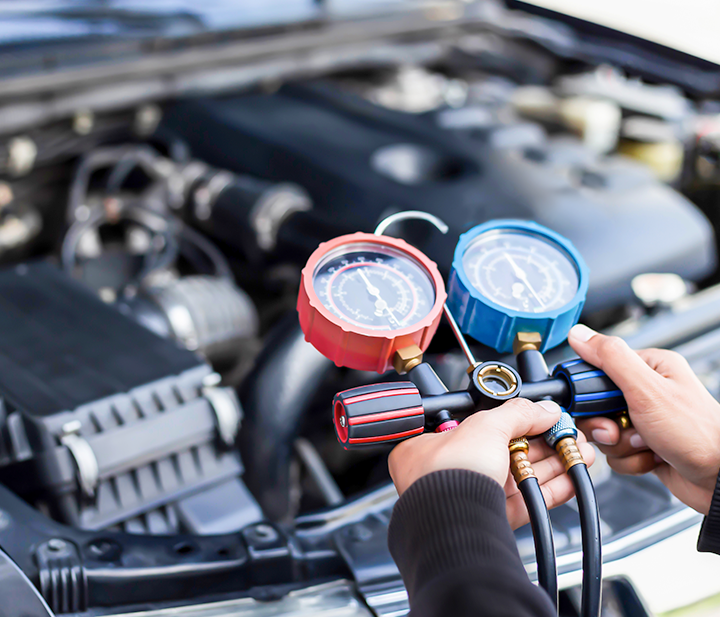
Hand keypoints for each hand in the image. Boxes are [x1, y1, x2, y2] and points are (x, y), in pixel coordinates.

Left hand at [388, 398, 595, 528]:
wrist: (452, 522)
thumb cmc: (448, 473)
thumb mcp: (485, 426)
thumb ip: (518, 414)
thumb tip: (545, 409)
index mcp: (437, 444)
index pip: (483, 427)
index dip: (516, 421)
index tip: (543, 418)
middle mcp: (453, 470)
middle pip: (507, 452)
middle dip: (544, 443)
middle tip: (569, 435)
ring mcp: (475, 495)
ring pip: (521, 477)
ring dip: (554, 464)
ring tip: (581, 453)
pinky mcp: (495, 520)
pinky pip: (528, 501)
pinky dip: (553, 489)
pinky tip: (573, 478)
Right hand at [569, 324, 719, 514]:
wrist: (719, 479)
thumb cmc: (698, 433)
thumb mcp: (648, 389)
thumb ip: (611, 359)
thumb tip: (579, 335)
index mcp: (650, 367)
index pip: (598, 370)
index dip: (590, 392)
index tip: (595, 405)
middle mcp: (647, 392)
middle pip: (596, 406)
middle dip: (605, 425)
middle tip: (619, 430)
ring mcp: (645, 421)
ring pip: (605, 432)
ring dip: (620, 445)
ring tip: (644, 444)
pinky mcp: (644, 445)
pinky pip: (617, 453)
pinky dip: (630, 460)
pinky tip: (650, 457)